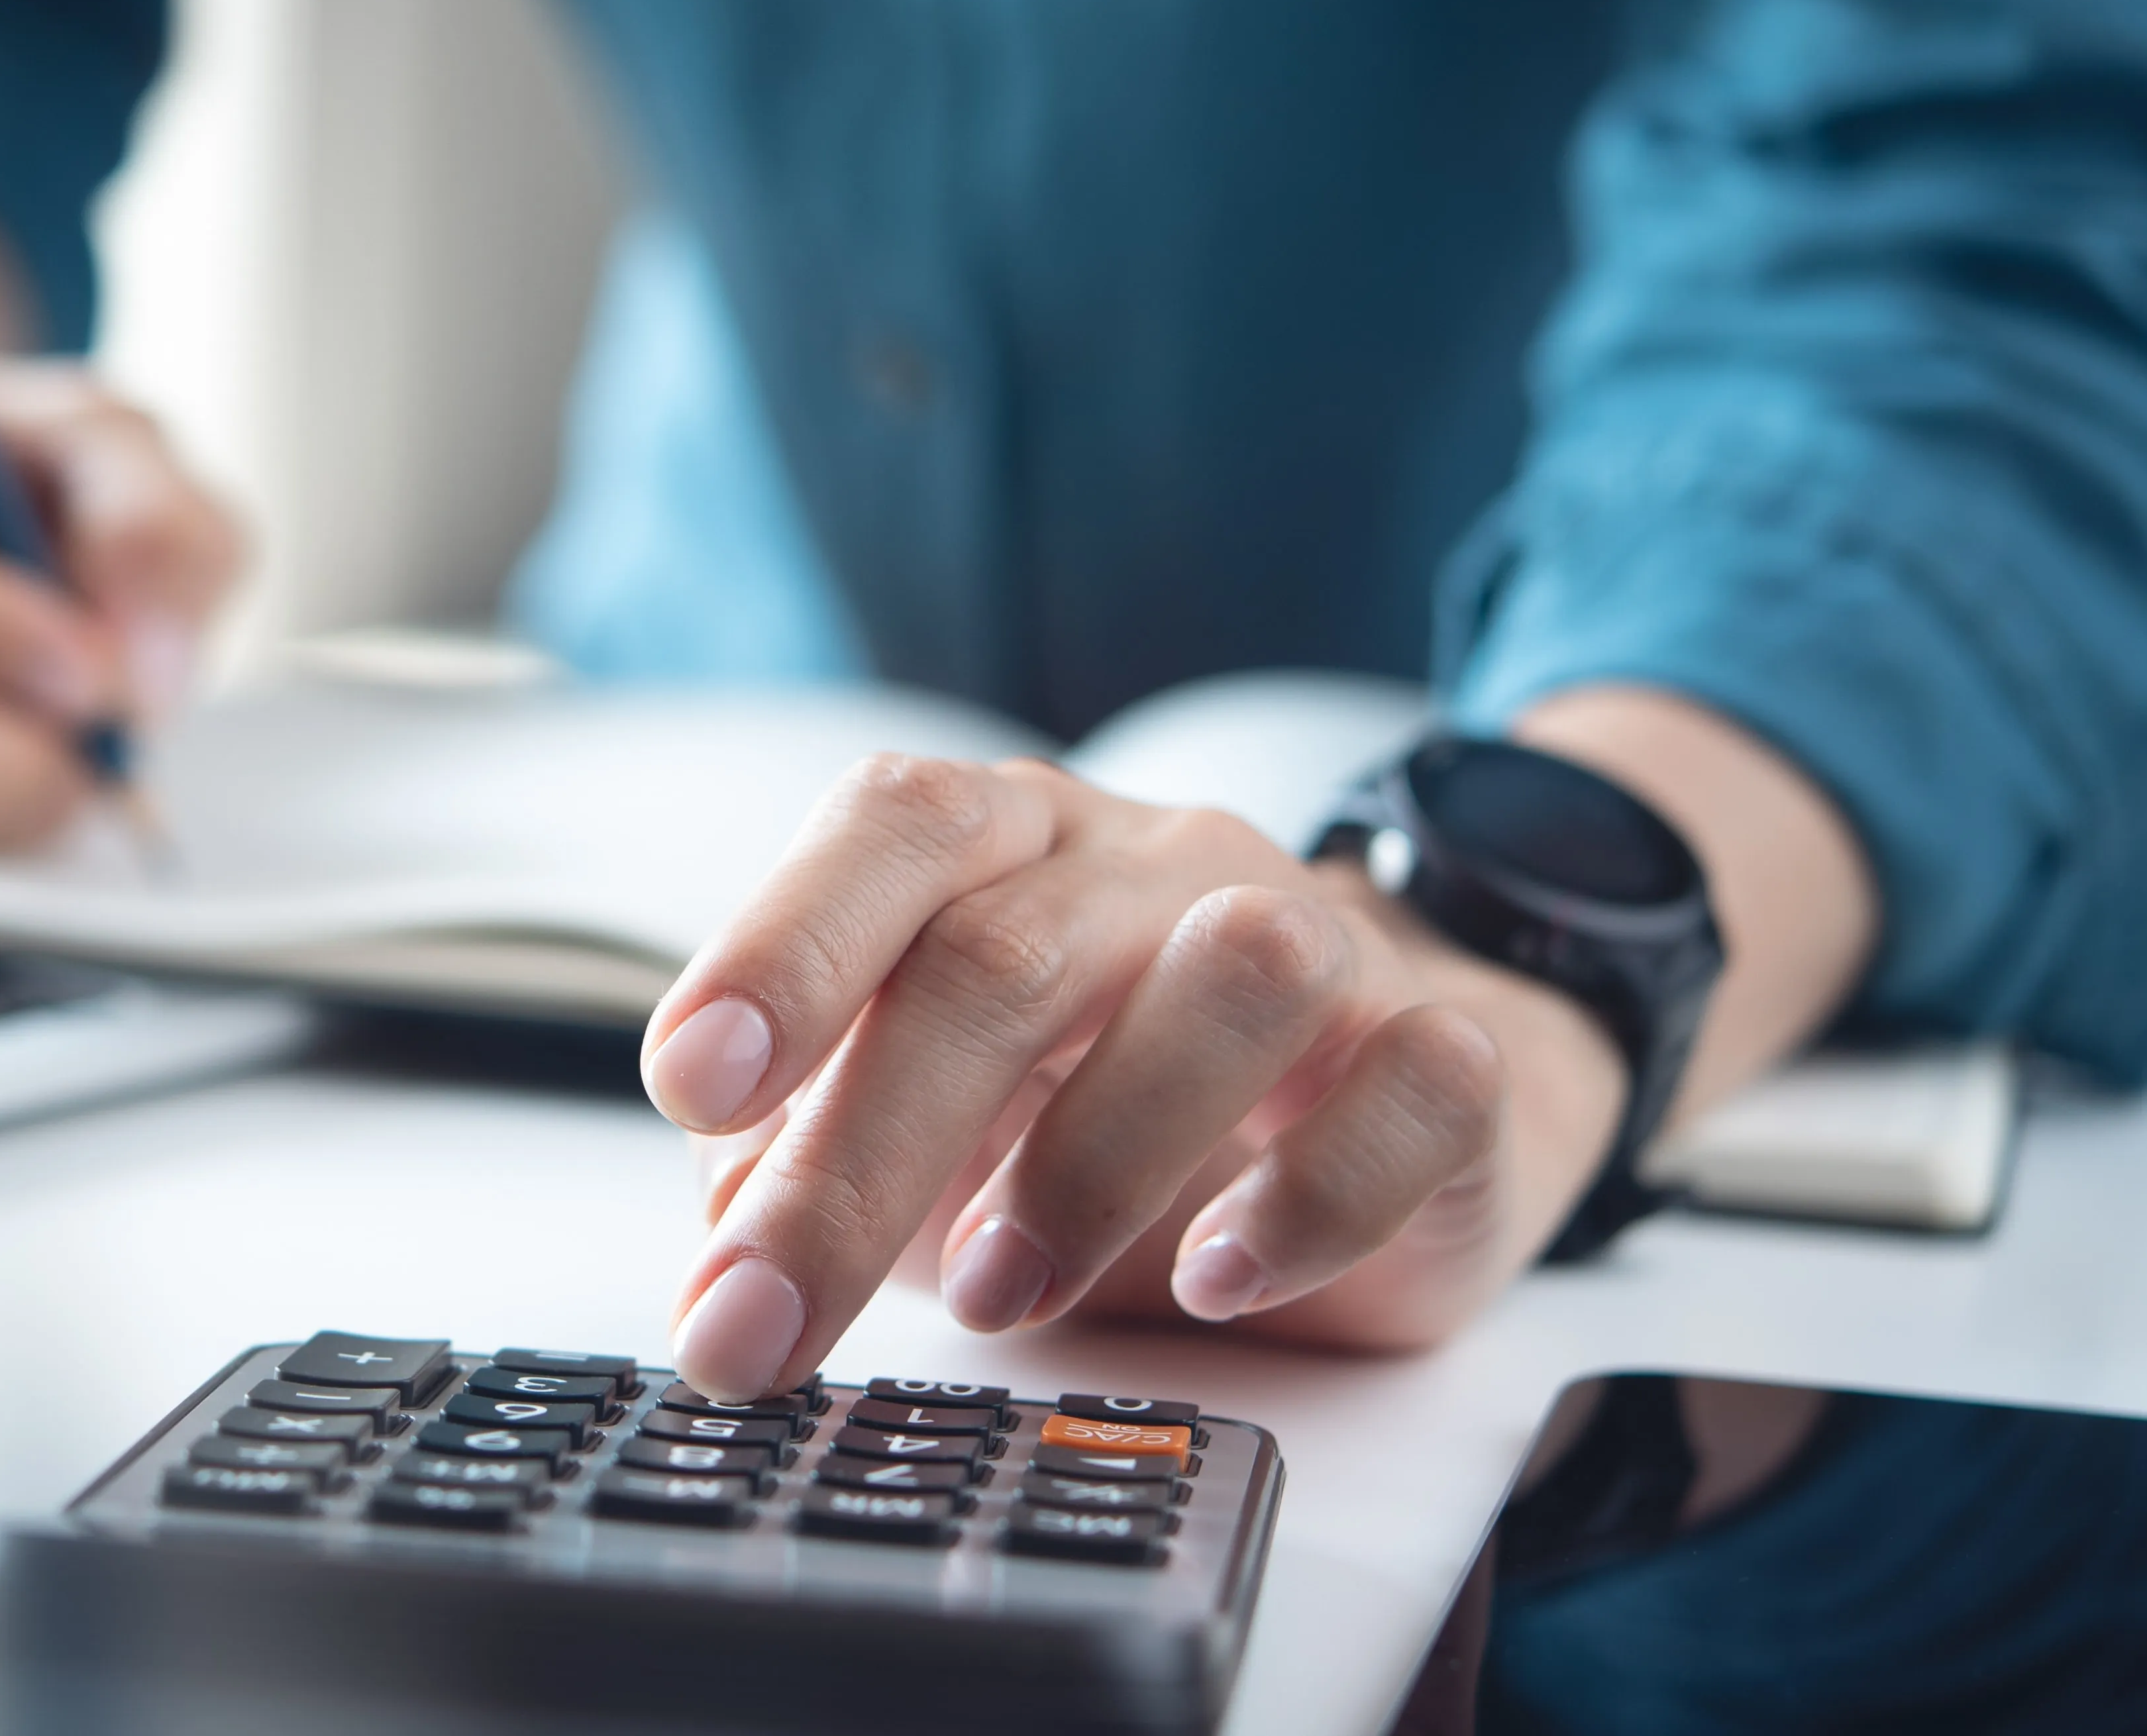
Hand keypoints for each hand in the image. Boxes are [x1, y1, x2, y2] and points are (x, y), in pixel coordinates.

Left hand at [638, 755, 1632, 1400]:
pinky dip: (1310, 1197)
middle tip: (769, 1315)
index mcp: (1008, 845)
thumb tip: (722, 1231)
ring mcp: (1325, 943)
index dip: (782, 947)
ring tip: (998, 1292)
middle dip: (863, 1156)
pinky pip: (1415, 1086)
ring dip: (1091, 1155)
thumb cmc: (1108, 1096)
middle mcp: (1156, 865)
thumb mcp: (929, 1116)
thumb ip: (808, 1142)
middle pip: (1003, 956)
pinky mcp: (1454, 1056)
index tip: (692, 1083)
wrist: (1383, 1094)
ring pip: (1232, 976)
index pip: (889, 830)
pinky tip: (1217, 1279)